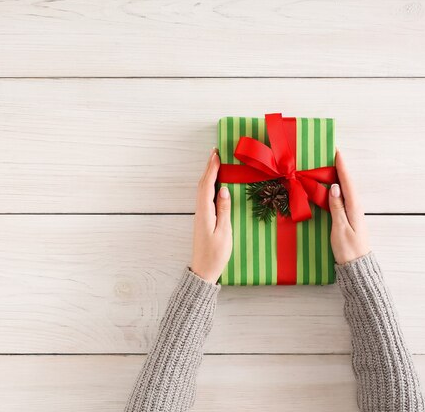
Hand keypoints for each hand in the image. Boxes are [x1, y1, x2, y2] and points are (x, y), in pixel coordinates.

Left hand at [190, 148, 232, 282]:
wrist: (203, 271)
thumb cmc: (216, 255)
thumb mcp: (224, 233)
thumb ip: (224, 211)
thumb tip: (223, 190)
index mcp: (205, 213)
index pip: (207, 186)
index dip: (211, 169)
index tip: (216, 155)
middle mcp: (200, 212)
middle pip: (202, 185)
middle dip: (209, 168)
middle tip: (215, 153)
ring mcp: (200, 216)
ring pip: (202, 191)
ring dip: (208, 175)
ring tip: (215, 163)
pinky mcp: (203, 220)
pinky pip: (204, 198)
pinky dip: (208, 186)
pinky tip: (214, 184)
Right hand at [328, 151, 370, 263]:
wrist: (356, 266)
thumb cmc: (348, 249)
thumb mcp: (340, 228)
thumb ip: (337, 207)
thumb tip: (335, 187)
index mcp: (354, 208)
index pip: (347, 182)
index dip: (342, 166)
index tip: (336, 152)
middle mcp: (355, 207)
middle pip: (347, 183)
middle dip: (340, 168)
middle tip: (330, 155)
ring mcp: (353, 213)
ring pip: (345, 190)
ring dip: (338, 177)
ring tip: (329, 167)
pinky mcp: (349, 218)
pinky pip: (343, 198)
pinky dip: (337, 189)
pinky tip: (331, 188)